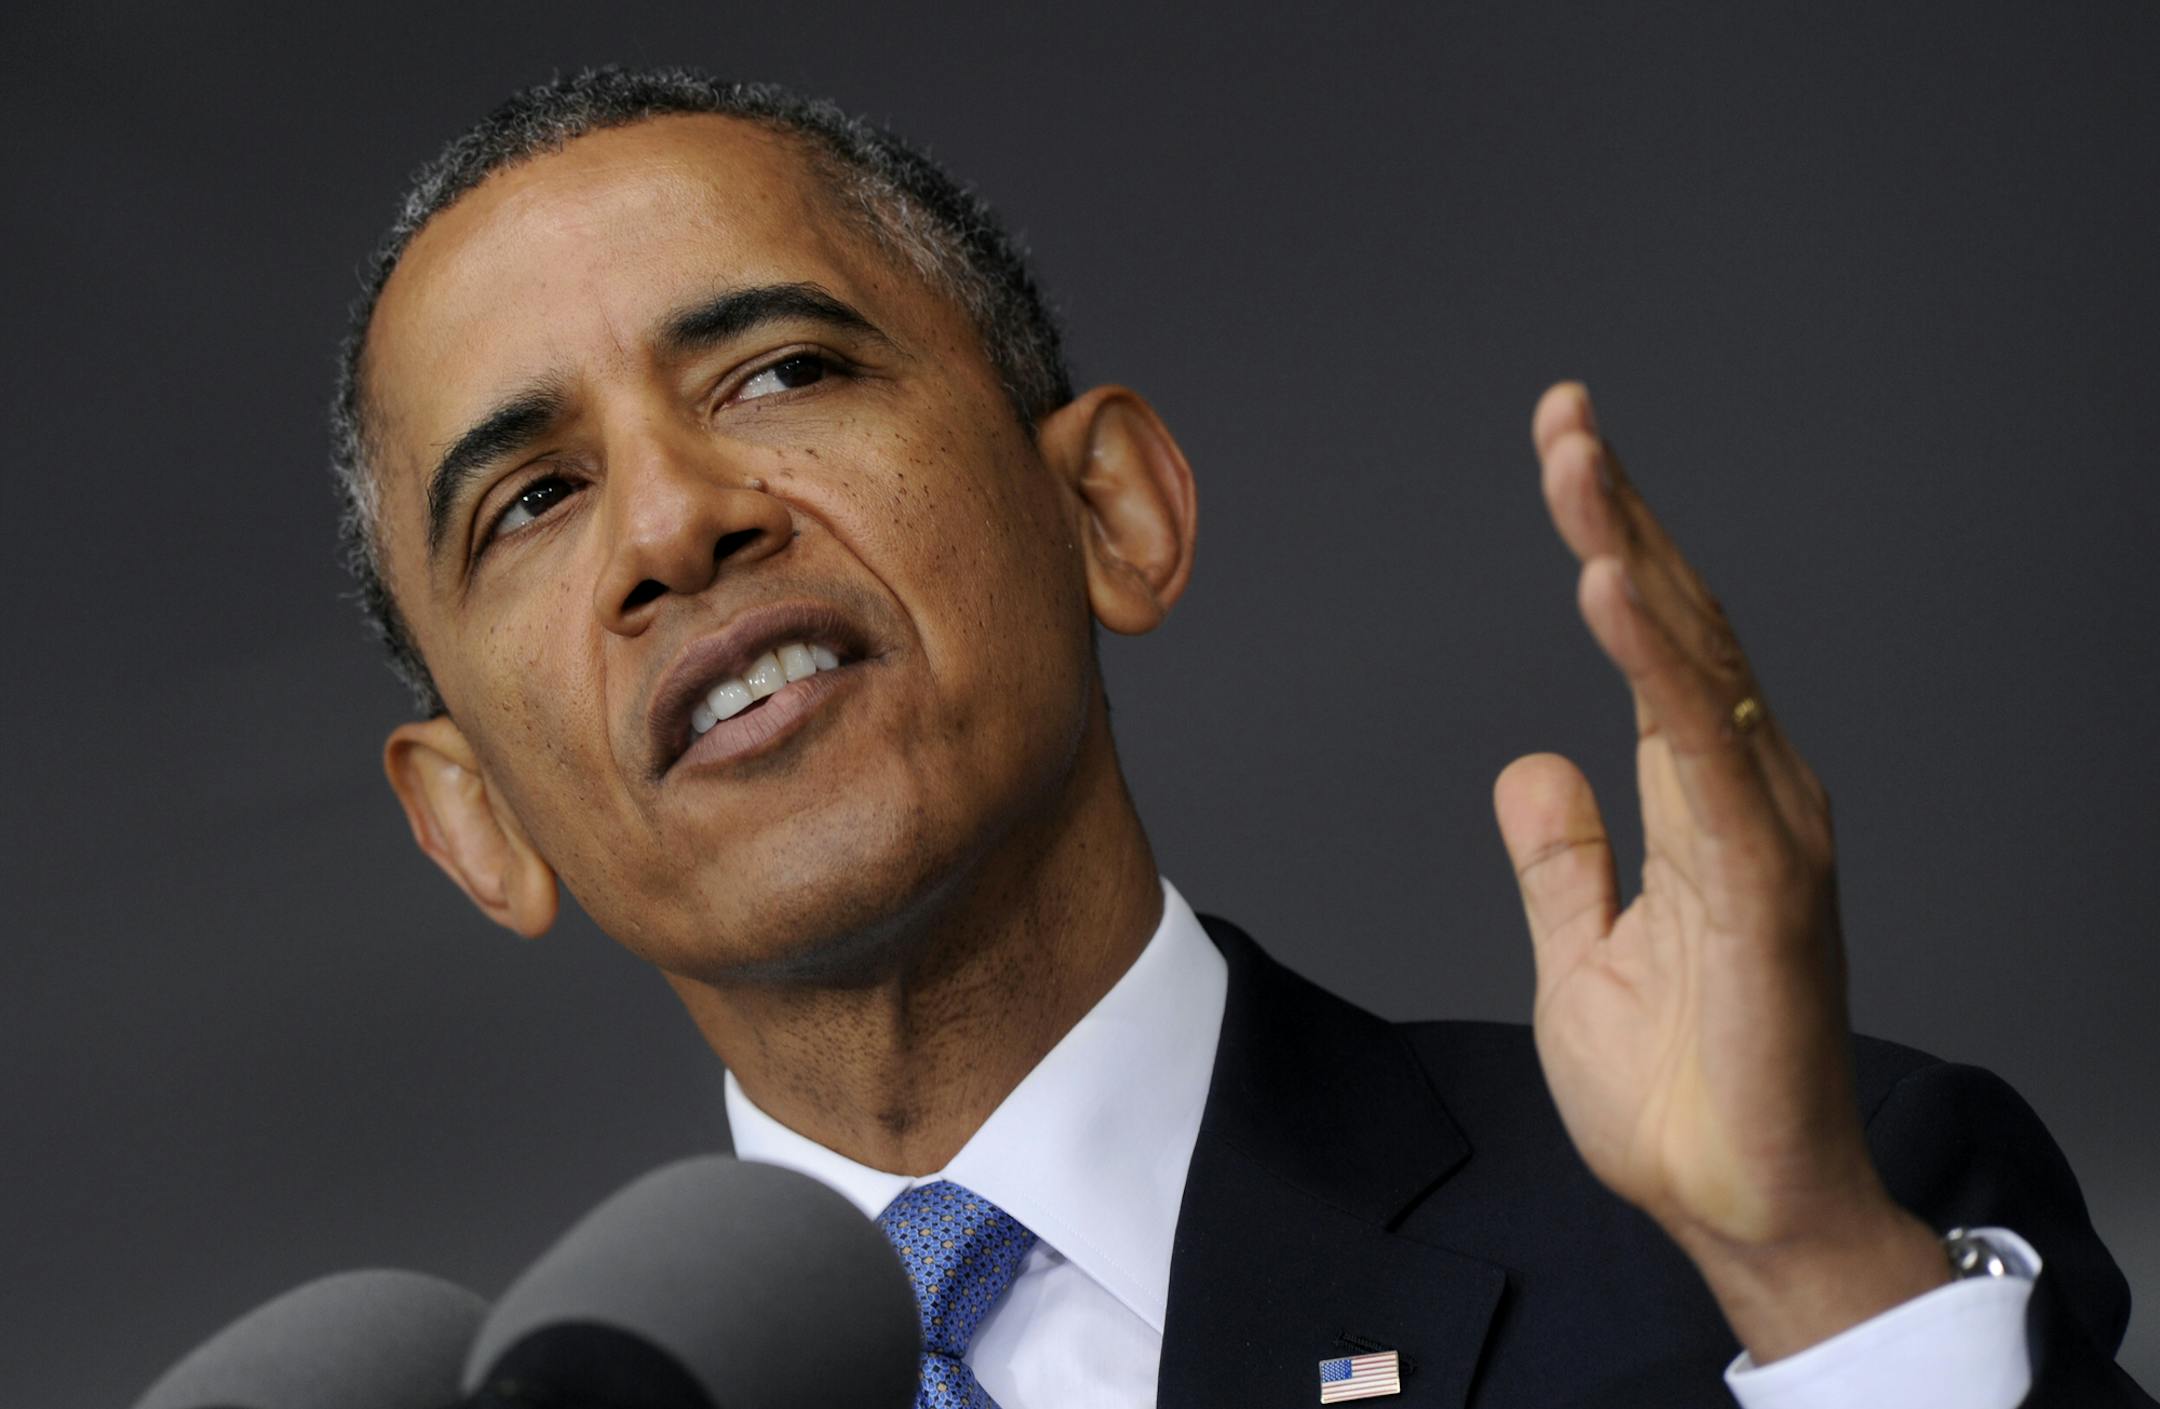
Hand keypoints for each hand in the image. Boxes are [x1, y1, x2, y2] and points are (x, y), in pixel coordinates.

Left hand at [1494, 383, 1947, 1361]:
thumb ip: (1566, 856)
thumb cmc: (1685, 1094)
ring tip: (1577, 462)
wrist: (1740, 1209)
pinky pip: (1703, 754)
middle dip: (1620, 513)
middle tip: (1564, 415)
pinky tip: (1607, 588)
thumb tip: (1531, 767)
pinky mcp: (1766, 888)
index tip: (1567, 456)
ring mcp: (1764, 835)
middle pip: (1680, 625)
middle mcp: (1746, 796)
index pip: (1656, 646)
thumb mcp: (1586, 954)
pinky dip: (1655, 665)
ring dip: (1634, 554)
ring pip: (1698, 663)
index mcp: (1701, 805)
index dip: (1614, 546)